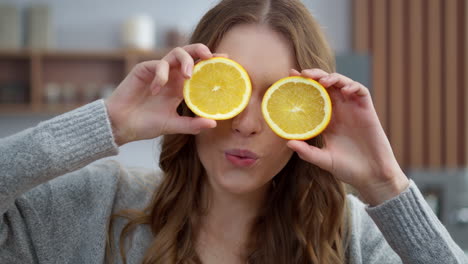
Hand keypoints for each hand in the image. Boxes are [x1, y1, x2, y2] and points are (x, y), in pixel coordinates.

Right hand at [105, 44, 216, 145]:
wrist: (121, 126)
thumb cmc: (146, 125)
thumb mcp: (173, 125)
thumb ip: (192, 125)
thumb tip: (214, 123)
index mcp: (180, 87)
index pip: (198, 69)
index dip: (211, 62)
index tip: (225, 60)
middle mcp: (171, 76)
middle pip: (189, 54)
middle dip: (200, 50)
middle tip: (210, 56)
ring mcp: (158, 71)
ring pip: (175, 53)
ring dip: (185, 60)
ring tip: (189, 76)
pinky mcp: (143, 70)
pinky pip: (158, 65)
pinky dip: (161, 75)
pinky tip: (157, 89)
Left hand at [286, 69, 408, 204]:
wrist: (371, 175)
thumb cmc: (347, 168)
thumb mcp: (324, 160)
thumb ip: (307, 152)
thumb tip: (288, 142)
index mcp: (326, 119)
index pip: (312, 96)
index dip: (302, 85)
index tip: (289, 77)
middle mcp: (338, 110)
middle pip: (325, 85)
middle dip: (315, 75)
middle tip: (303, 74)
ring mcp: (353, 108)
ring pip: (342, 83)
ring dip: (332, 78)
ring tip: (322, 81)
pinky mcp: (367, 110)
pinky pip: (361, 91)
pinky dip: (353, 86)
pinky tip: (345, 90)